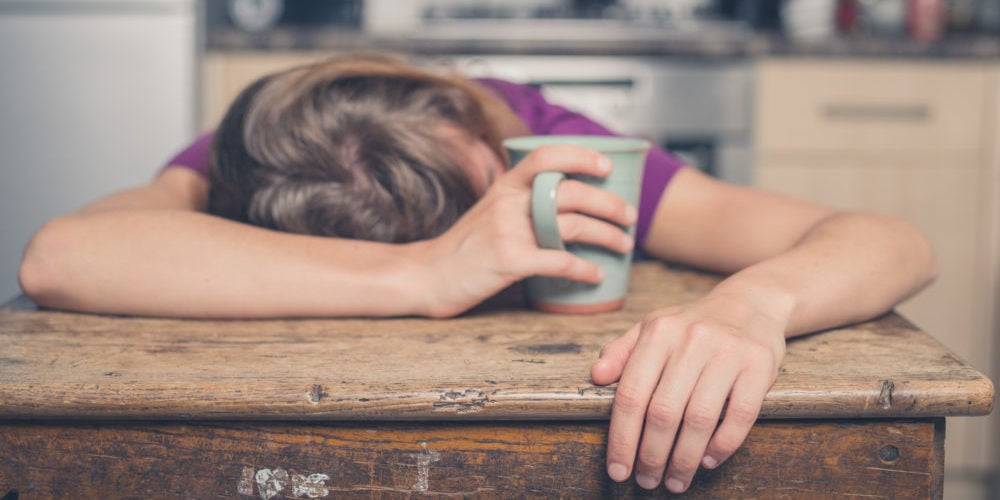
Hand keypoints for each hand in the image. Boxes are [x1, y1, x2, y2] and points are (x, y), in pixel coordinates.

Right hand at [412, 144, 636, 317]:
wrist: (428, 275)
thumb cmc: (464, 247)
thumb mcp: (490, 210)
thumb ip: (522, 200)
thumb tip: (567, 199)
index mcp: (504, 185)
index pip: (547, 156)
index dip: (581, 156)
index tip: (607, 168)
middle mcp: (507, 203)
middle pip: (572, 193)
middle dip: (610, 204)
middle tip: (630, 217)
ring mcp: (508, 231)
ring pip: (573, 225)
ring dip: (607, 235)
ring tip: (624, 245)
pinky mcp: (508, 262)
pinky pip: (559, 262)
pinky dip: (584, 269)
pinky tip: (596, 276)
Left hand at [591, 286, 789, 491]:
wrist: (751, 303)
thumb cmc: (692, 325)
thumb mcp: (653, 327)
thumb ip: (622, 351)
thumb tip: (596, 377)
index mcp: (659, 332)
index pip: (632, 394)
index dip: (622, 438)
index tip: (618, 469)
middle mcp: (692, 339)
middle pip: (663, 412)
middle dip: (651, 456)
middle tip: (646, 481)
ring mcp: (728, 352)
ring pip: (699, 419)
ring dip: (684, 459)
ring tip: (675, 481)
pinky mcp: (759, 366)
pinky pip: (740, 416)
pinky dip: (722, 445)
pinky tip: (707, 461)